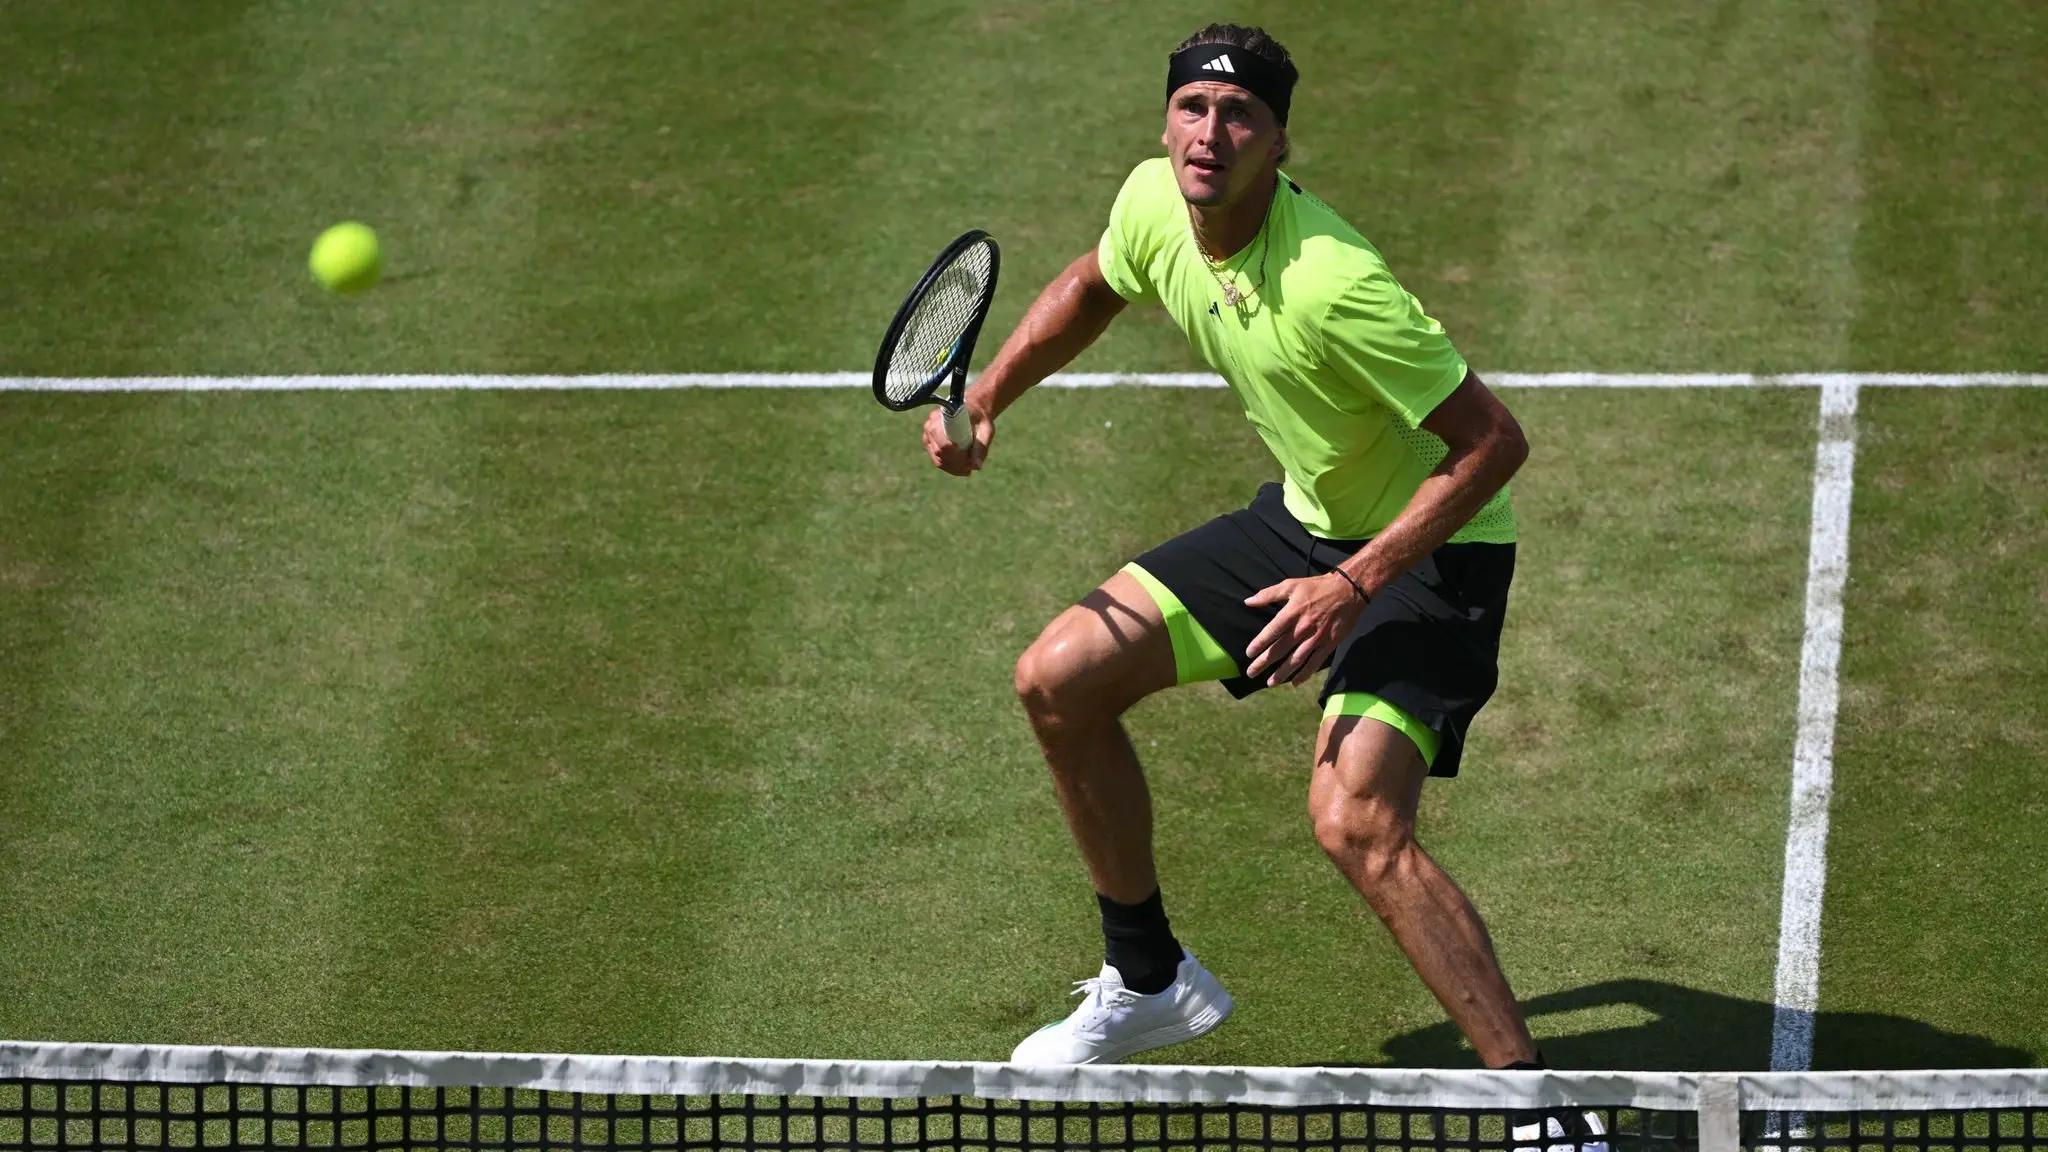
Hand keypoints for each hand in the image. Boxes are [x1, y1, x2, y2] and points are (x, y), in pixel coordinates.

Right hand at [924, 404, 992, 475]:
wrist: (972, 412)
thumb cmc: (980, 418)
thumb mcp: (986, 430)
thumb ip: (981, 447)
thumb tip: (976, 466)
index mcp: (943, 416)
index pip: (941, 439)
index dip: (953, 453)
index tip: (968, 459)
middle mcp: (931, 426)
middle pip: (940, 453)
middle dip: (957, 463)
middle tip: (972, 466)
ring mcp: (928, 436)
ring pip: (939, 460)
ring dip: (955, 468)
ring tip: (969, 468)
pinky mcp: (930, 445)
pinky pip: (938, 461)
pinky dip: (951, 468)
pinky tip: (963, 469)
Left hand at [1243, 572, 1366, 685]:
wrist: (1348, 591)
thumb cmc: (1317, 587)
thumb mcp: (1291, 585)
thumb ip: (1268, 594)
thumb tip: (1248, 601)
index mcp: (1292, 612)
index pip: (1271, 632)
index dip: (1259, 644)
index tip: (1248, 654)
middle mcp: (1303, 628)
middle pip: (1280, 649)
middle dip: (1264, 663)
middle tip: (1251, 673)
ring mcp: (1316, 638)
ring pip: (1296, 660)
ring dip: (1282, 673)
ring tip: (1270, 683)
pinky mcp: (1329, 644)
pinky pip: (1315, 662)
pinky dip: (1305, 674)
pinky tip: (1295, 682)